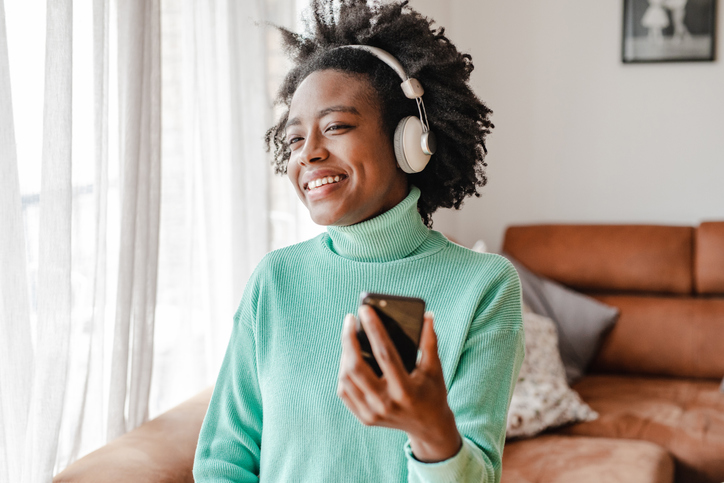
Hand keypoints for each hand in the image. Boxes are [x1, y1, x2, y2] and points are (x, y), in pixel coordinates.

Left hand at [337, 306, 461, 462]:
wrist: (429, 427)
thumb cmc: (433, 392)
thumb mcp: (434, 369)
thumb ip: (430, 342)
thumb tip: (427, 316)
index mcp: (405, 390)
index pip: (384, 354)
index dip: (374, 329)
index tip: (365, 310)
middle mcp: (385, 404)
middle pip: (356, 367)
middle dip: (349, 339)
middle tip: (350, 319)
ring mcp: (372, 413)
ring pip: (346, 378)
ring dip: (345, 354)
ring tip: (349, 337)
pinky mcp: (364, 418)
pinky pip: (344, 392)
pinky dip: (344, 373)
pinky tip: (348, 359)